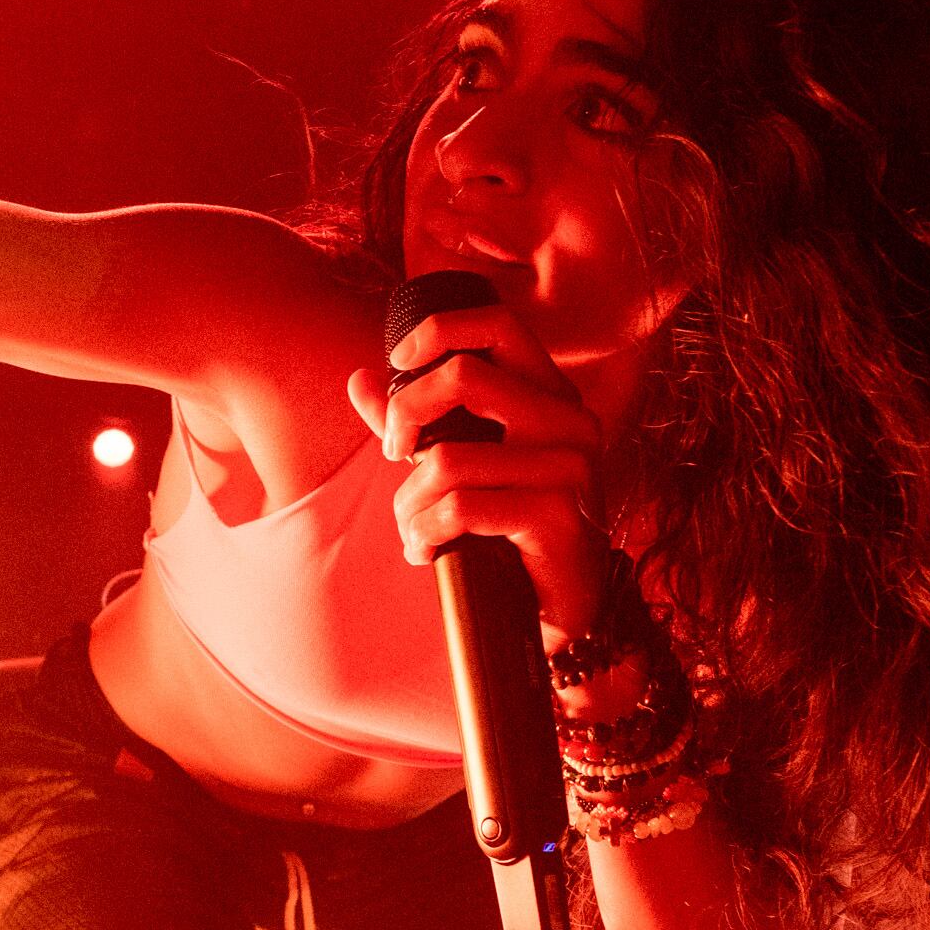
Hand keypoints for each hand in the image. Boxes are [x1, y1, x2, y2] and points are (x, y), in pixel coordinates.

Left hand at [345, 302, 608, 635]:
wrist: (562, 603)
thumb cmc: (508, 526)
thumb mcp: (460, 463)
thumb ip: (415, 419)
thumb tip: (358, 379)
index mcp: (551, 394)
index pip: (499, 326)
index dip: (439, 331)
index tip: (397, 362)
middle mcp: (570, 420)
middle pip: (463, 377)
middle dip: (403, 417)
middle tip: (393, 453)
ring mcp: (571, 467)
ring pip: (448, 457)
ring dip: (408, 501)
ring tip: (411, 527)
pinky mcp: (557, 515)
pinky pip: (460, 508)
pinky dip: (426, 532)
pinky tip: (426, 551)